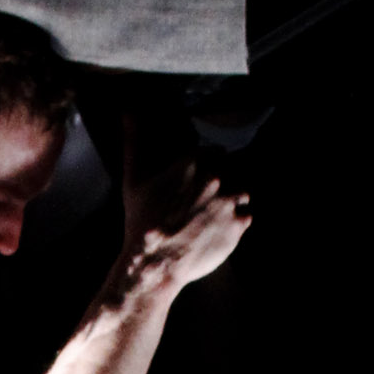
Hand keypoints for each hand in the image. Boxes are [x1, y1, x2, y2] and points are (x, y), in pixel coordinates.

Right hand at [118, 123, 252, 296]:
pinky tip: (219, 230)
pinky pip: (247, 215)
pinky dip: (237, 222)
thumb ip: (134, 142)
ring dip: (233, 200)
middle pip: (233, 170)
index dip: (210, 166)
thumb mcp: (134, 179)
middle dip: (223, 182)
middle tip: (207, 202)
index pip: (216, 152)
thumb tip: (126, 112)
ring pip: (243, 191)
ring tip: (215, 216)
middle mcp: (217, 176)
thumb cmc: (141, 221)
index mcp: (194, 161)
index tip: (201, 180)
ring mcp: (230, 200)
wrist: (154, 261)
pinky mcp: (239, 224)